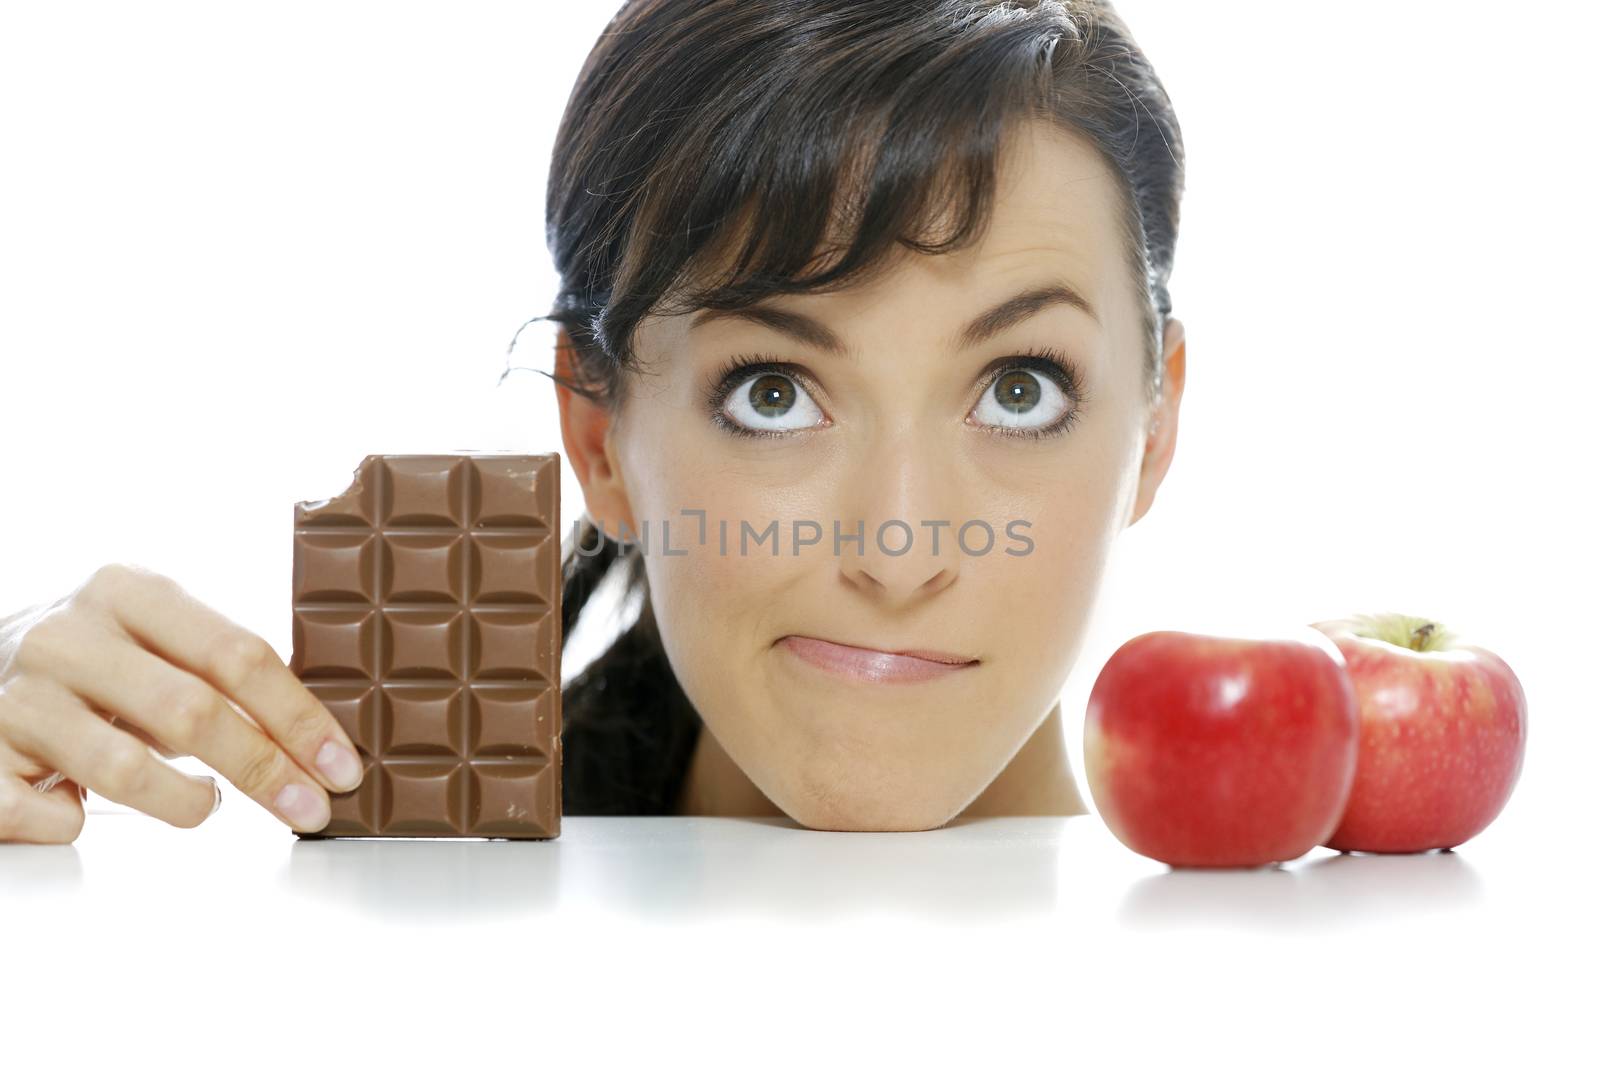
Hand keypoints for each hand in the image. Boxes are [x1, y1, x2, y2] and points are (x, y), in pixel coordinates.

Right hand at [0, 563, 364, 842]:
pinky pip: (44, 817)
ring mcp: (16, 697)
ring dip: (184, 802)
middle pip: (191, 711)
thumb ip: (221, 670)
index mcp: (128, 591)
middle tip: (309, 809)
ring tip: (205, 803)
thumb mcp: (155, 638)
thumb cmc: (96, 662)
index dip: (299, 717)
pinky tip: (83, 812)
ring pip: (124, 769)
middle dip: (264, 769)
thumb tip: (319, 743)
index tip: (341, 767)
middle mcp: (68, 636)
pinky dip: (76, 827)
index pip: (237, 654)